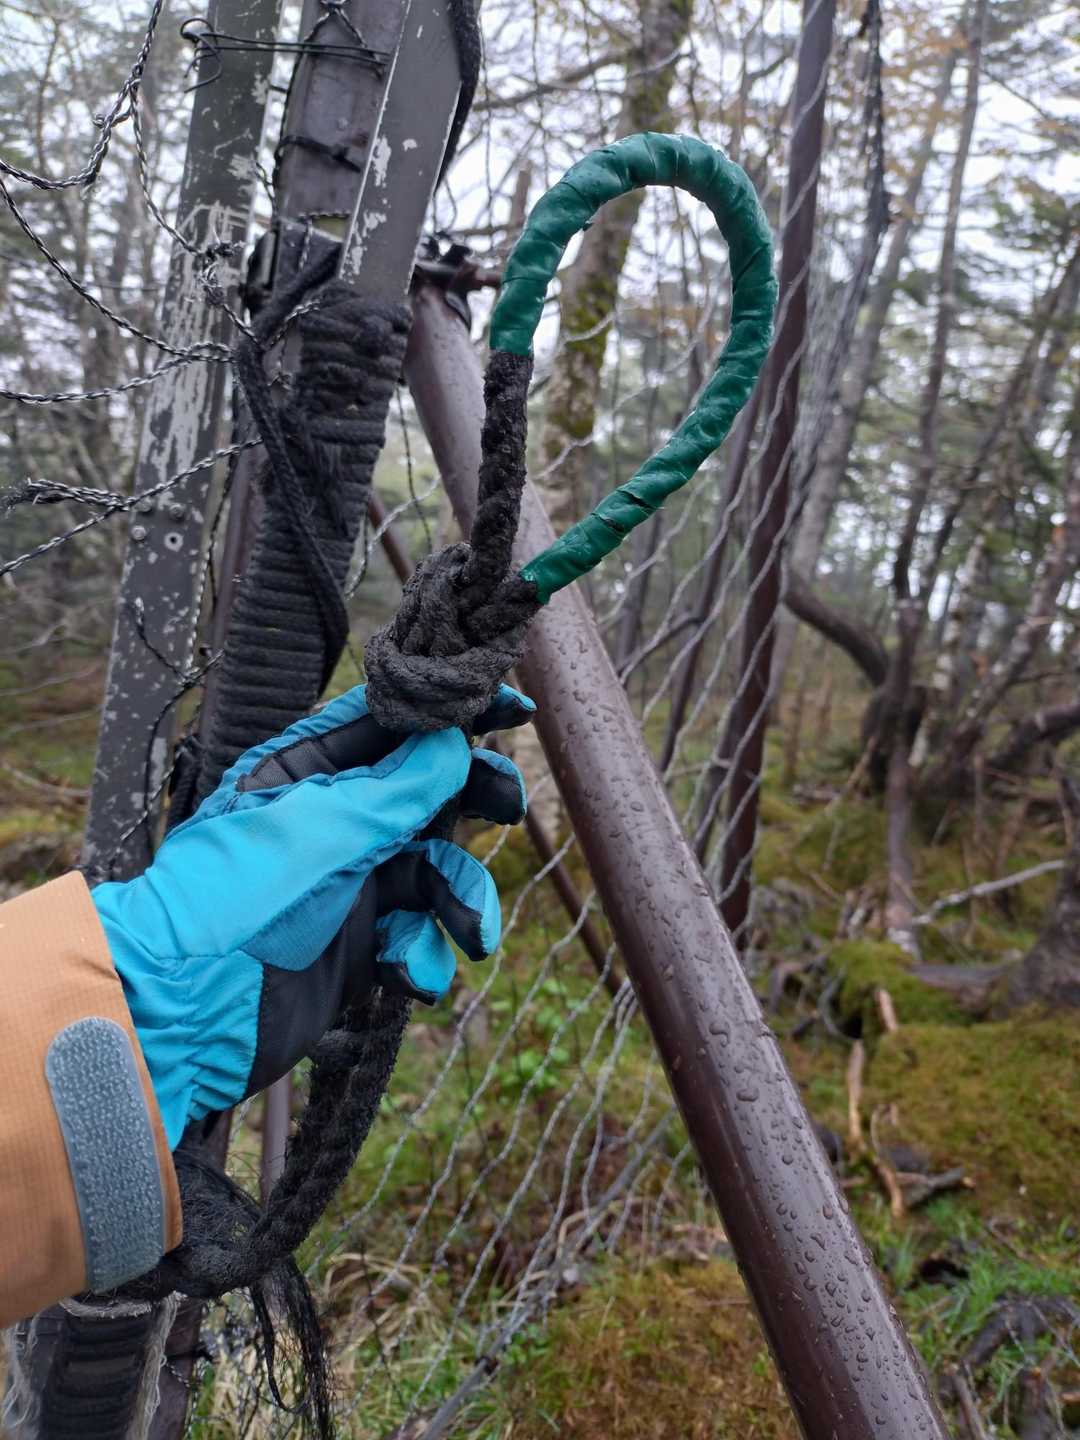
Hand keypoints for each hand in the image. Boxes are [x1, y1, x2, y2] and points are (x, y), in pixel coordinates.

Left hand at [92, 683, 532, 1145]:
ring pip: (435, 873)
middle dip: (474, 799)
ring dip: (462, 899)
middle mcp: (335, 821)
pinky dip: (424, 956)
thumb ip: (396, 790)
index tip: (513, 707)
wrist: (181, 1009)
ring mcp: (349, 885)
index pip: (392, 723)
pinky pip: (416, 938)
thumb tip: (453, 744)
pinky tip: (409, 975)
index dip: (453, 713)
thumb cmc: (234, 896)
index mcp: (309, 771)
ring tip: (474, 932)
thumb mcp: (322, 828)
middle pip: (428, 794)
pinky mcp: (358, 948)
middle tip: (508, 807)